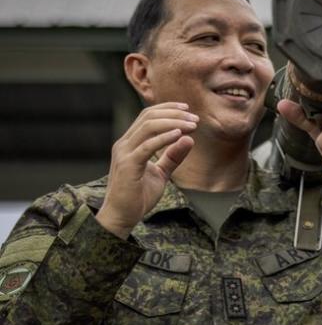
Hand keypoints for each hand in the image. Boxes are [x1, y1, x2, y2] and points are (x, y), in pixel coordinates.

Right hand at [97, 102, 196, 238]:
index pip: (147, 115)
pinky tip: (179, 135)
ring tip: (192, 125)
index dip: (168, 108)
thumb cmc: (138, 196)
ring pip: (148, 127)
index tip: (188, 109)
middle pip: (149, 117)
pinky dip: (164, 138)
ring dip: (173, 123)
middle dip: (174, 114)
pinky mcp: (128, 165)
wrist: (122, 216)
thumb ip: (173, 157)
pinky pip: (147, 146)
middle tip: (196, 119)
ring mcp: (124, 153)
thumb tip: (189, 139)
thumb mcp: (161, 173)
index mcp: (130, 143)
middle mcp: (124, 144)